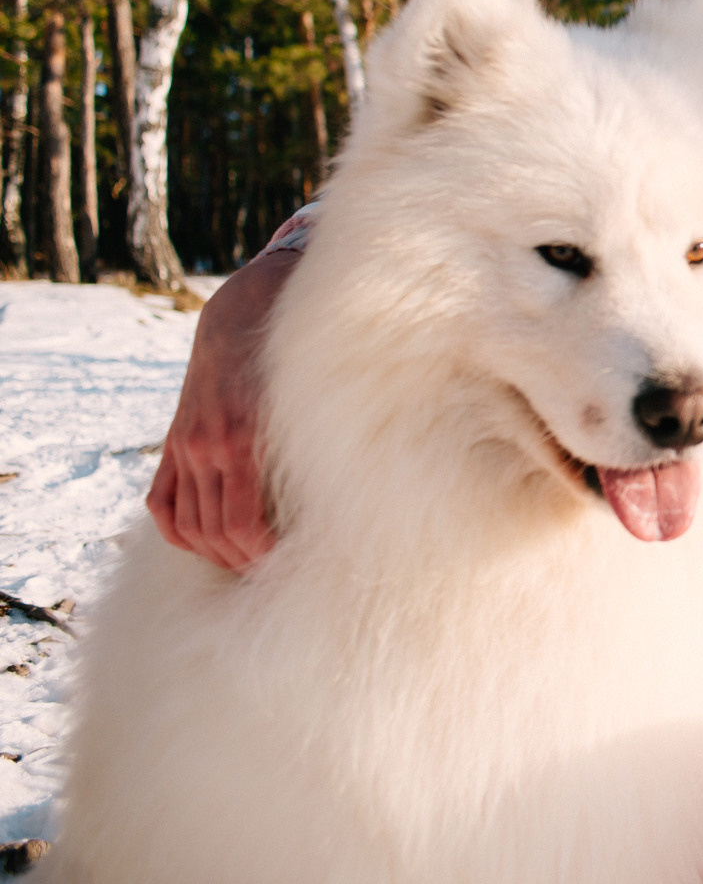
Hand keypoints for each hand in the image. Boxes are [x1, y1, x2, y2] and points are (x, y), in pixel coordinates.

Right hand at [145, 252, 297, 571]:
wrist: (245, 314)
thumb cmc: (298, 361)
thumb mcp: (313, 404)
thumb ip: (321, 448)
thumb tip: (355, 498)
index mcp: (243, 441)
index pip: (243, 528)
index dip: (264, 557)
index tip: (291, 563)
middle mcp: (206, 447)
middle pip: (216, 536)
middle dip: (245, 563)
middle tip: (276, 574)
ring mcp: (185, 446)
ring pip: (188, 528)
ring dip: (215, 554)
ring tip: (248, 563)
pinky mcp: (174, 444)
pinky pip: (163, 506)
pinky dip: (181, 533)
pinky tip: (208, 542)